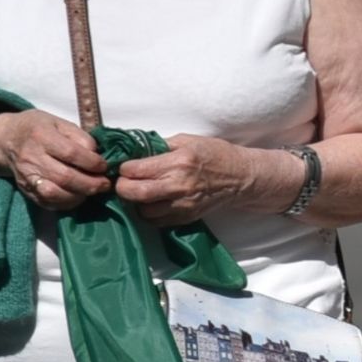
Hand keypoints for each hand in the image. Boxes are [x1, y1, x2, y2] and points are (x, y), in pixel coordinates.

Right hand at [0, 110, 111, 211]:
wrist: (7, 140)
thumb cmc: (37, 128)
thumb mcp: (58, 122)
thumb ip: (78, 136)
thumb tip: (96, 154)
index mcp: (42, 136)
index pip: (71, 153)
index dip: (92, 162)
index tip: (104, 166)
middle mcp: (32, 157)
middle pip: (65, 177)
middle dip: (90, 184)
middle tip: (105, 184)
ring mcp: (27, 176)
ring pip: (55, 193)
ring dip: (79, 196)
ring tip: (92, 191)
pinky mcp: (26, 190)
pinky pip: (47, 203)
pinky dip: (66, 203)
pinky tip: (77, 197)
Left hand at [114, 134, 258, 225]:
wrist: (239, 178)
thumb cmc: (215, 154)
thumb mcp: (187, 140)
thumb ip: (160, 146)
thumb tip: (136, 151)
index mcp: (178, 162)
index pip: (137, 170)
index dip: (124, 168)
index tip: (124, 166)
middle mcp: (179, 186)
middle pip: (136, 193)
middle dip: (122, 188)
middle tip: (121, 183)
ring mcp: (183, 205)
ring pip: (144, 211)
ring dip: (135, 203)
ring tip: (138, 193)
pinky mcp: (186, 218)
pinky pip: (157, 221)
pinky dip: (149, 213)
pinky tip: (152, 203)